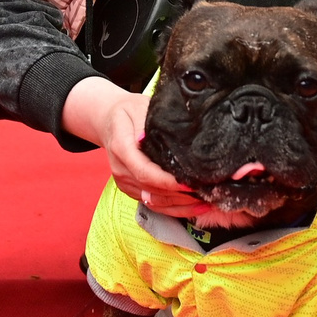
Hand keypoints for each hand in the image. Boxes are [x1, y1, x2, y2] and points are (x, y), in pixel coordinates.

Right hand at [63, 78, 210, 217]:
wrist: (108, 120)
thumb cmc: (127, 112)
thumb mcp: (138, 107)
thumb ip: (150, 124)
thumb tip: (162, 140)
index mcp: (121, 149)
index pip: (146, 173)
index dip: (169, 182)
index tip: (191, 184)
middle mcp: (120, 170)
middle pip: (153, 191)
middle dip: (181, 195)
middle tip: (209, 193)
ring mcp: (124, 182)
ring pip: (155, 202)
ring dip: (181, 205)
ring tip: (207, 202)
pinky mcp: (131, 189)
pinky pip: (153, 204)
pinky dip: (174, 208)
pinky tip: (194, 207)